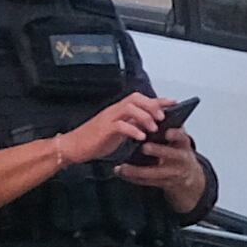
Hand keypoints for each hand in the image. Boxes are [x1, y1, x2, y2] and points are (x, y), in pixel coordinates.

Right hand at [52, 92, 173, 168]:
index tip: (174, 102)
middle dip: (152, 105)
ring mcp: (108, 118)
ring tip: (154, 128)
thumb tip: (150, 126)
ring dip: (145, 117)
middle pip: (136, 99)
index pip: (140, 99)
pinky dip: (133, 130)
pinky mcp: (104, 129)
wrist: (73, 147)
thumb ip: (132, 126)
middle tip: (163, 117)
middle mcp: (114, 110)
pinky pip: (120, 125)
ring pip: (129, 108)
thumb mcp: (118, 133)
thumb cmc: (96, 141)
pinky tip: (141, 138)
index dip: (157, 99)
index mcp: (118, 110)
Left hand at [115, 124, 210, 211]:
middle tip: (145, 147)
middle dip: (158, 151)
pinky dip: (133, 177)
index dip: (175, 135)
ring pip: (155, 173)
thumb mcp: (179, 139)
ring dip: (138, 170)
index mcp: (184, 144)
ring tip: (123, 166)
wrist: (188, 175)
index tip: (167, 132)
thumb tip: (155, 109)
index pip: (182, 137)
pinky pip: (147, 182)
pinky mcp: (163, 183)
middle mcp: (181, 159)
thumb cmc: (178, 150)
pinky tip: (120, 172)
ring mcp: (173, 173)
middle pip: (170, 155)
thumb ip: (170, 126)